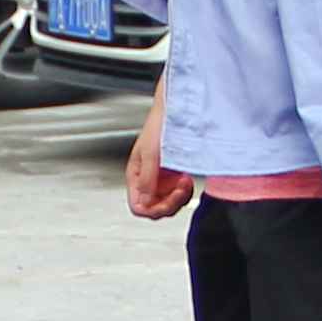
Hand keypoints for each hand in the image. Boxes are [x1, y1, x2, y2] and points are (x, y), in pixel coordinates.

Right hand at [124, 92, 194, 221]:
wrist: (176, 111)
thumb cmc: (159, 125)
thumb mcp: (151, 153)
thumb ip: (146, 179)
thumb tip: (144, 202)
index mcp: (135, 176)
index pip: (138, 206)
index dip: (152, 209)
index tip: (166, 202)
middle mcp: (146, 179)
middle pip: (154, 208)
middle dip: (169, 202)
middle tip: (179, 189)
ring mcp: (160, 179)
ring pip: (167, 203)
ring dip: (179, 197)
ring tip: (184, 182)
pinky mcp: (173, 176)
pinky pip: (178, 194)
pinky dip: (184, 191)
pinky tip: (186, 178)